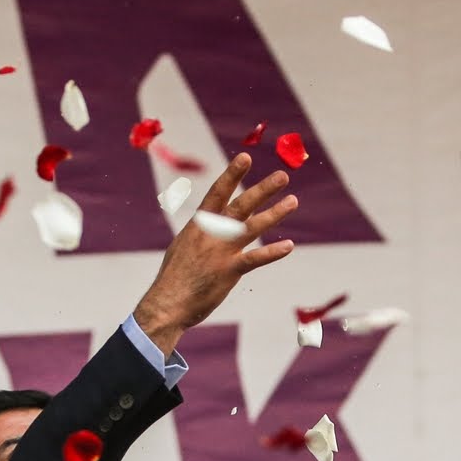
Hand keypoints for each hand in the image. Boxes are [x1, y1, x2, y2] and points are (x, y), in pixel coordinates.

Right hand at [132, 153, 296, 355]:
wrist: (167, 303)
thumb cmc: (173, 276)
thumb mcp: (182, 246)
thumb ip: (199, 231)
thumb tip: (207, 220)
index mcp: (198, 224)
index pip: (218, 192)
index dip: (232, 174)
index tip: (245, 157)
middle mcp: (211, 233)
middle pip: (241, 205)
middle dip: (262, 189)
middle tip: (282, 175)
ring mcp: (221, 251)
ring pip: (252, 227)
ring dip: (274, 213)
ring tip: (293, 200)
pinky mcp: (229, 271)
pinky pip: (255, 259)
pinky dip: (272, 252)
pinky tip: (289, 246)